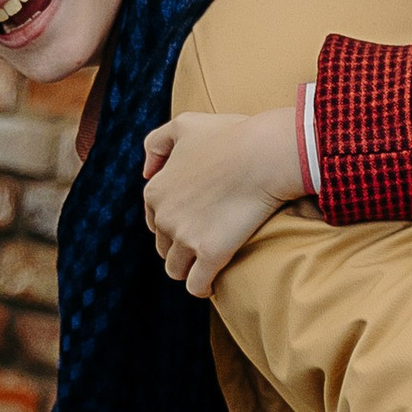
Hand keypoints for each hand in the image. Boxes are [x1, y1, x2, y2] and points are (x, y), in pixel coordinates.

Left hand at [141, 102, 306, 300]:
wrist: (265, 153)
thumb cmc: (231, 135)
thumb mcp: (184, 124)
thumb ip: (157, 143)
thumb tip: (146, 172)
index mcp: (155, 190)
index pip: (154, 220)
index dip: (172, 223)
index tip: (192, 223)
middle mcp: (165, 217)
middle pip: (164, 247)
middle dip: (179, 247)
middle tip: (204, 243)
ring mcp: (186, 238)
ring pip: (176, 269)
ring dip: (188, 269)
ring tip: (207, 265)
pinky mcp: (211, 254)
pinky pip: (197, 285)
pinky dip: (202, 288)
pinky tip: (212, 286)